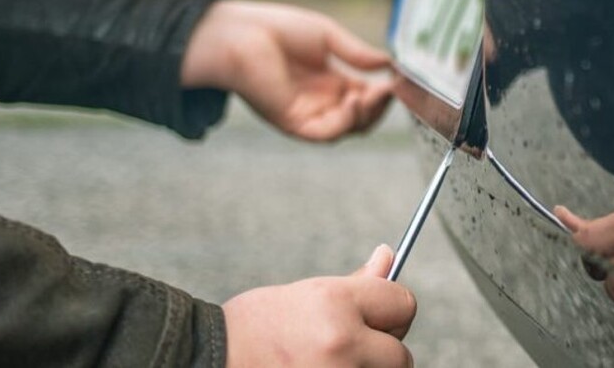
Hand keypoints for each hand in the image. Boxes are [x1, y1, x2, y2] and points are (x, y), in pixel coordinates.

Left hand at [181, 0, 395, 140]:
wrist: (241, 35)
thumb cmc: (278, 29)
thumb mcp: (328, 37)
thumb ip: (357, 54)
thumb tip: (389, 64)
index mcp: (329, 82)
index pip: (365, 97)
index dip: (383, 92)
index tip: (398, 79)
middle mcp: (320, 101)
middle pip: (362, 118)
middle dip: (380, 106)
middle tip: (390, 89)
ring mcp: (308, 114)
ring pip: (348, 129)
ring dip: (367, 115)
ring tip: (374, 94)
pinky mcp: (293, 122)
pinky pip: (326, 134)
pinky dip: (345, 123)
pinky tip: (352, 102)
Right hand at [222, 245, 415, 367]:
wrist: (209, 360)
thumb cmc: (256, 326)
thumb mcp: (306, 294)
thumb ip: (356, 285)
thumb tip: (389, 256)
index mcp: (336, 304)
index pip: (404, 304)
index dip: (389, 311)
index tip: (373, 317)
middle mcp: (341, 343)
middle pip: (401, 354)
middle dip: (381, 351)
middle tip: (343, 346)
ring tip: (325, 361)